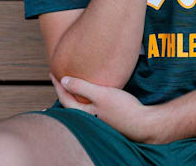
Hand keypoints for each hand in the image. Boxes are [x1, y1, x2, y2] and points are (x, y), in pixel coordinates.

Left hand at [50, 74, 165, 143]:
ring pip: (81, 104)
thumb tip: (63, 80)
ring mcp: (98, 118)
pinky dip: (86, 96)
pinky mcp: (107, 116)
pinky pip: (91, 104)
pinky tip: (92, 90)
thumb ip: (81, 87)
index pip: (64, 98)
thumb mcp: (101, 94)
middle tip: (59, 76)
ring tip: (73, 82)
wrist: (143, 122)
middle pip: (71, 103)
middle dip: (64, 89)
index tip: (53, 72)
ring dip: (75, 93)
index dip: (58, 84)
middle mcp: (89, 117)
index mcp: (84, 113)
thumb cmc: (123, 109)